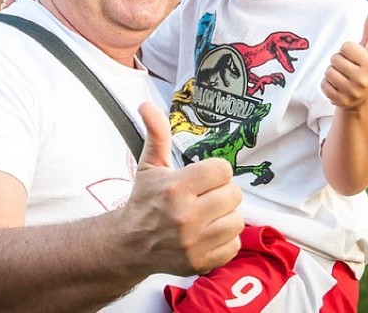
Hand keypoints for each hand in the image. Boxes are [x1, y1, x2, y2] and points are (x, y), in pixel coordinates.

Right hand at [121, 102, 243, 275]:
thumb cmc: (144, 201)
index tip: (204, 177)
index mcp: (175, 188)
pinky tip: (208, 233)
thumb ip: (156, 134)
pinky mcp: (200, 263)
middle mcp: (186, 217)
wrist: (130, 244)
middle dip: (221, 192)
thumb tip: (147, 105)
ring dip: (226, 215)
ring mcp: (194, 243)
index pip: (222, 170)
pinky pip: (233, 245)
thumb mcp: (149, 165)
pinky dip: (225, 239)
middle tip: (206, 196)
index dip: (215, 171)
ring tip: (208, 214)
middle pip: (233, 194)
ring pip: (237, 220)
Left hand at [321, 5, 367, 109]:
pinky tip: (337, 86)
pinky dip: (326, 84)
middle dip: (338, 60)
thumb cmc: (365, 65)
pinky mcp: (341, 102)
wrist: (363, 97)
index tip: (354, 56)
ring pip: (328, 73)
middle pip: (335, 59)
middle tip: (347, 67)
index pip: (345, 47)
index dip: (346, 49)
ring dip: (331, 72)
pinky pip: (323, 86)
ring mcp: (352, 92)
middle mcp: (364, 79)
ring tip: (342, 76)